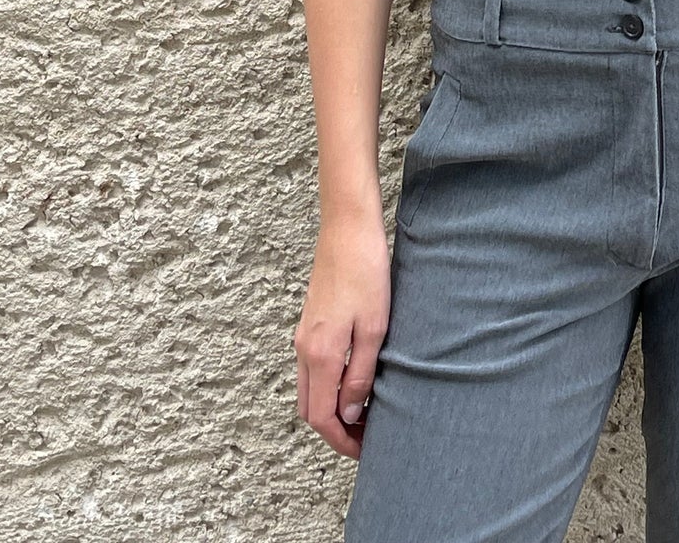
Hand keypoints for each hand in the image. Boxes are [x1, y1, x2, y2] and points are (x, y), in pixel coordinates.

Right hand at [294, 209, 393, 459]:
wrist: (348, 227)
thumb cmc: (366, 271)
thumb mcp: (374, 328)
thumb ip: (359, 375)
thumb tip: (349, 416)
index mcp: (320, 354)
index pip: (322, 417)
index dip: (342, 441)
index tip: (365, 452)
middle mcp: (304, 348)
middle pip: (310, 409)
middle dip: (335, 430)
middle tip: (367, 438)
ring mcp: (304, 335)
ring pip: (310, 390)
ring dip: (332, 409)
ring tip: (366, 413)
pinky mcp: (311, 323)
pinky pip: (313, 369)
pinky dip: (328, 386)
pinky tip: (354, 381)